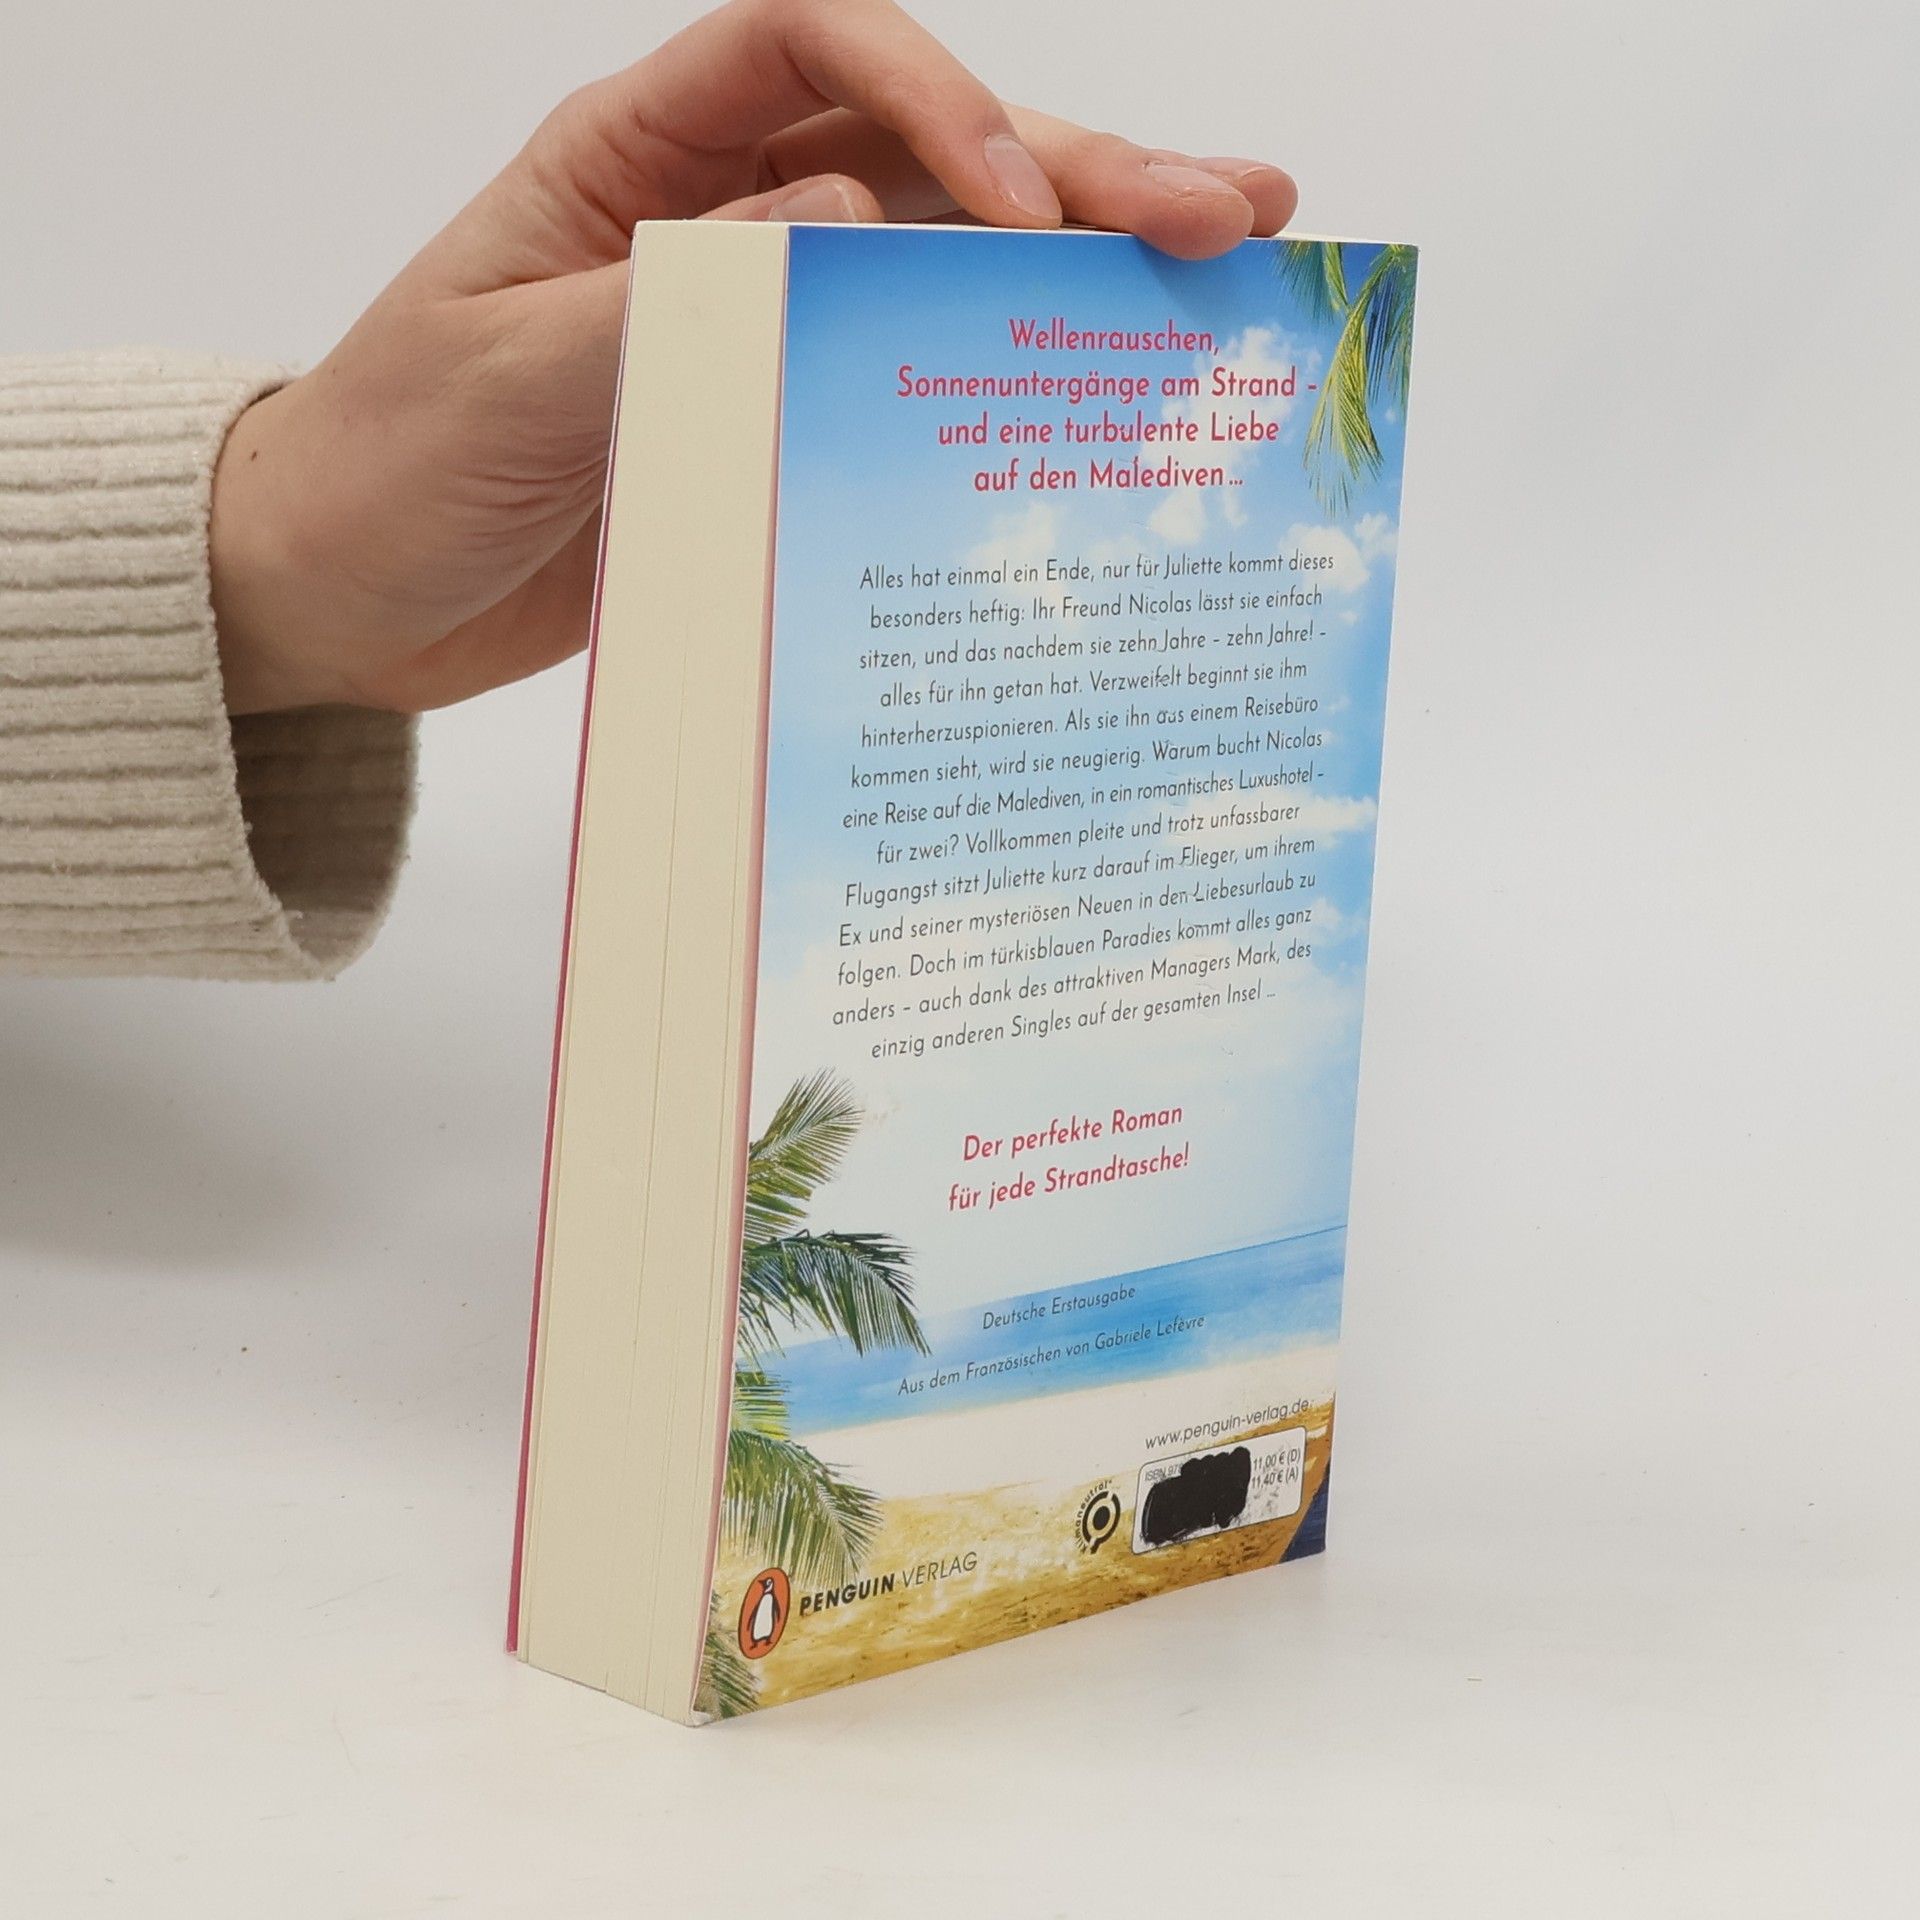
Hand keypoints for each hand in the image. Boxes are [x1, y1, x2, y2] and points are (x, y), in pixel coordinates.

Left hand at [210, 0, 1297, 714]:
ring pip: (945, 256)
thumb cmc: (386, 465)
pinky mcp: (775, 418)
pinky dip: (1003, 376)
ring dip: (1080, 260)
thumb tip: (847, 223)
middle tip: (1227, 212)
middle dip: (1078, 169)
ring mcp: (759, 320)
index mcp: (633, 161)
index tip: (1018, 204)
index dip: (936, 99)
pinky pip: (907, 375)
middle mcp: (717, 217)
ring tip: (1225, 262)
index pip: (811, 52)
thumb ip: (665, 300)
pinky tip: (1103, 389)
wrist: (341, 591)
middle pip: (925, 149)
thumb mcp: (503, 376)